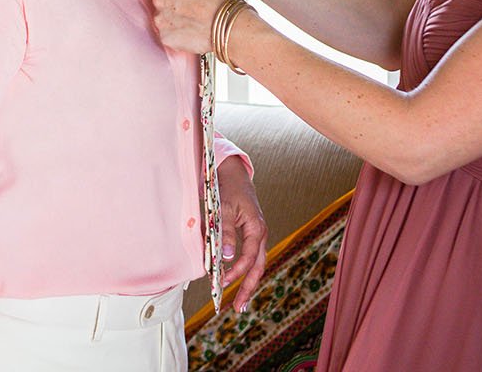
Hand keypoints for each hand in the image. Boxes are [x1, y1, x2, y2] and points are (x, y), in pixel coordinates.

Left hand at [149, 0, 229, 56]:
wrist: (227, 26)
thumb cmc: (219, 4)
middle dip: (170, 1)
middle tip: (187, 6)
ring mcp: (160, 19)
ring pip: (161, 16)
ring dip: (171, 18)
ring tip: (190, 20)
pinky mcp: (164, 36)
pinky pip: (165, 33)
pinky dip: (174, 33)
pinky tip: (188, 30)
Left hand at [217, 156, 267, 311]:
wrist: (234, 174)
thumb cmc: (229, 189)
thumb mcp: (225, 209)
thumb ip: (227, 233)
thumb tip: (227, 258)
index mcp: (257, 229)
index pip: (248, 258)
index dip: (235, 272)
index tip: (221, 282)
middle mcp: (260, 235)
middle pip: (258, 267)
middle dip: (248, 288)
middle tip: (239, 308)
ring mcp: (257, 236)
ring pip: (256, 265)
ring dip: (247, 282)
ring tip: (239, 302)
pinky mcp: (251, 235)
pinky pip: (250, 257)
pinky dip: (243, 270)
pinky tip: (235, 279)